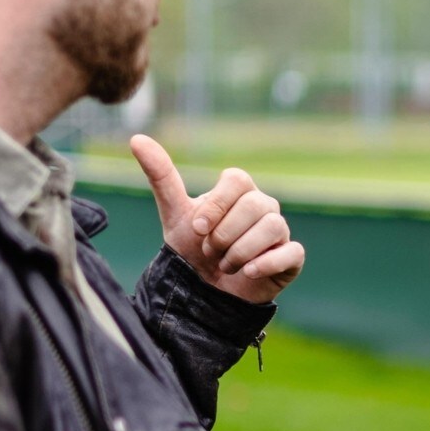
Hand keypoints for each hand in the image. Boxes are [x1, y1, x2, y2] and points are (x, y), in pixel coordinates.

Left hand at [130, 135, 302, 304]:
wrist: (204, 292)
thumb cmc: (193, 248)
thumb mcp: (175, 214)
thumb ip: (161, 176)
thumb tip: (137, 139)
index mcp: (240, 191)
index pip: (237, 180)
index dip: (217, 205)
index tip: (197, 228)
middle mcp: (264, 206)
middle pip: (255, 205)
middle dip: (225, 234)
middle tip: (210, 251)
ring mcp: (280, 231)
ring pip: (273, 227)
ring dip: (240, 252)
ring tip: (225, 266)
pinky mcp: (291, 257)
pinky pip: (292, 252)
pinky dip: (268, 262)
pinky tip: (248, 272)